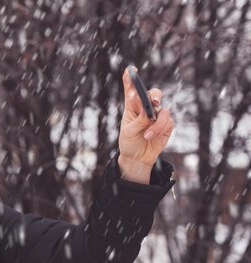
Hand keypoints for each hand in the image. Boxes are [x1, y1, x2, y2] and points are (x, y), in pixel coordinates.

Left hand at [118, 66, 173, 181]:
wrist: (137, 158)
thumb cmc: (129, 142)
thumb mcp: (129, 132)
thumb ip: (139, 120)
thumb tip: (149, 111)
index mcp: (132, 107)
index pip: (132, 91)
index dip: (131, 79)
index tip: (130, 70)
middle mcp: (145, 108)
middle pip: (153, 93)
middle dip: (154, 95)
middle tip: (152, 102)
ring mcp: (157, 116)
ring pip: (162, 109)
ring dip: (155, 122)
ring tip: (146, 134)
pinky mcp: (166, 125)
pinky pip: (167, 121)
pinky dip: (159, 128)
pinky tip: (150, 136)